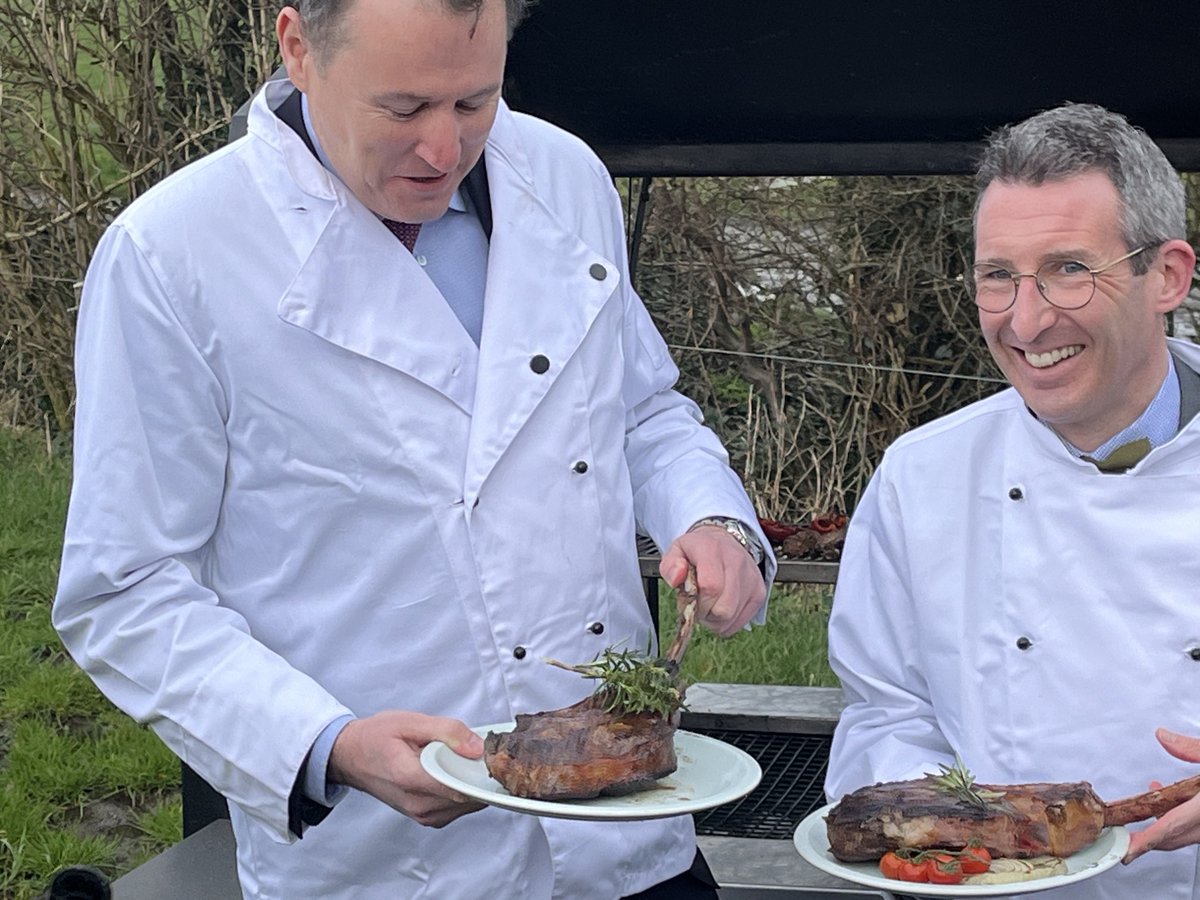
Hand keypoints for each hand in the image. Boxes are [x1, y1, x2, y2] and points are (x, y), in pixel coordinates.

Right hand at [328, 710, 485, 827]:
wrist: (350, 756)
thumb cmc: (375, 737)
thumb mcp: (410, 722)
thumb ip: (447, 731)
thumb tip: (477, 747)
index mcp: (411, 778)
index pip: (460, 787)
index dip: (480, 771)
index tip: (488, 754)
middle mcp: (418, 804)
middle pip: (468, 796)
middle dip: (478, 774)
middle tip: (473, 749)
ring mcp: (422, 815)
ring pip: (467, 804)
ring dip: (471, 782)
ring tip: (457, 758)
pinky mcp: (425, 817)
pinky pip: (458, 807)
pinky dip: (463, 790)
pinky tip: (451, 771)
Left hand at [660, 524, 765, 637]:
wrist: (723, 542)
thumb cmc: (696, 552)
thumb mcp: (675, 552)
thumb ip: (670, 566)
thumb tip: (677, 578)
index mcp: (712, 549)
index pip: (711, 587)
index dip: (698, 603)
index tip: (690, 600)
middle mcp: (737, 561)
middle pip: (724, 608)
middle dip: (706, 614)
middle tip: (699, 604)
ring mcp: (752, 578)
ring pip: (732, 617)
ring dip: (716, 619)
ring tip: (710, 604)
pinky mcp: (760, 592)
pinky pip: (741, 622)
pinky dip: (728, 622)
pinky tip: (721, 607)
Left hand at [1123, 729, 1199, 862]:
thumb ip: (1192, 748)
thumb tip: (1163, 737)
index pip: (1173, 827)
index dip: (1148, 841)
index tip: (1129, 852)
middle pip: (1176, 836)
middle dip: (1150, 836)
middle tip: (1126, 831)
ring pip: (1187, 834)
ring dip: (1165, 823)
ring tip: (1149, 801)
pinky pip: (1196, 829)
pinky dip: (1181, 819)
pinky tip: (1173, 799)